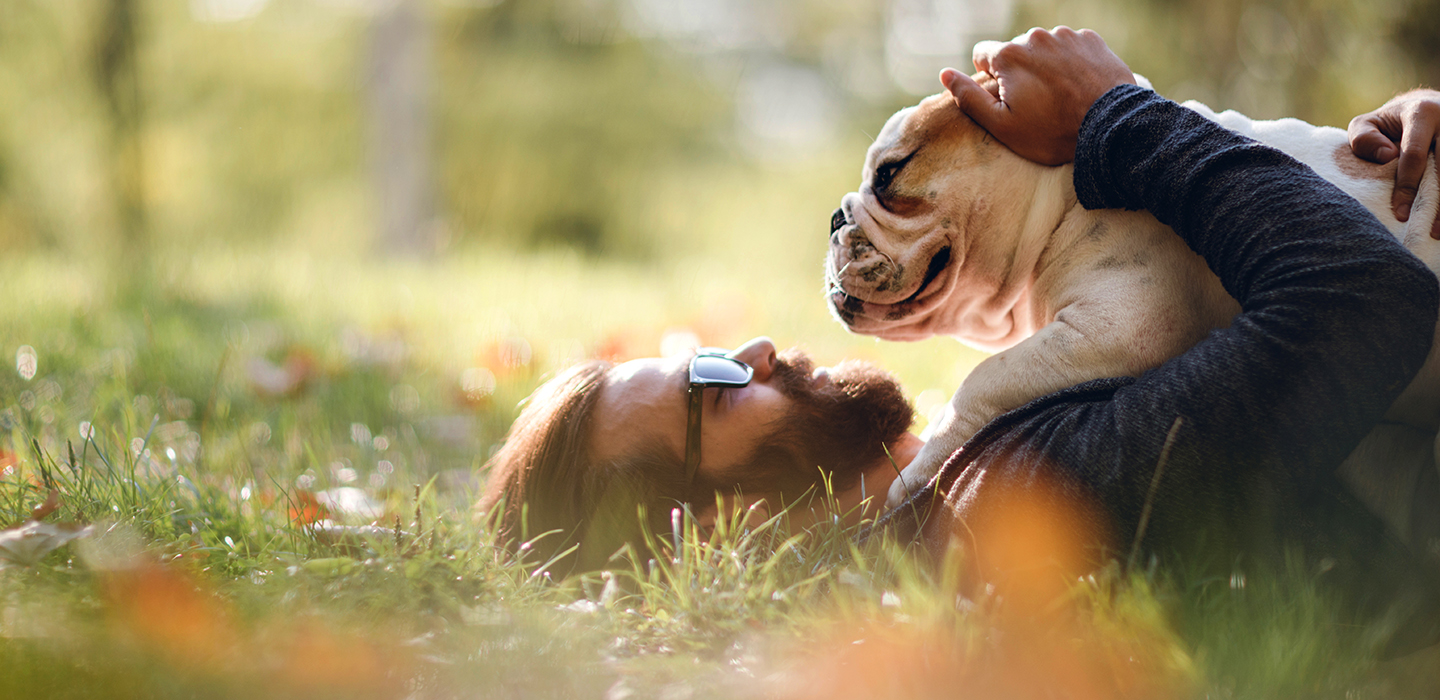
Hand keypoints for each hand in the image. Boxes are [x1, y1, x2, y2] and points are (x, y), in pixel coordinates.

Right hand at [940, 26, 1135, 165]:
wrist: (1110, 128)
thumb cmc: (1052, 132)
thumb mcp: (1002, 125)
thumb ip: (969, 97)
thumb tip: (945, 74)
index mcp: (1009, 55)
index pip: (983, 55)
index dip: (990, 78)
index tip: (1007, 99)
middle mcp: (1036, 37)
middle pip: (1015, 51)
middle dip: (1019, 72)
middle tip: (1037, 103)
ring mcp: (1066, 36)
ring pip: (1044, 48)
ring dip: (1046, 66)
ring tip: (1060, 96)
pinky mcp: (1091, 40)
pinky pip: (1071, 47)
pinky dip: (1070, 62)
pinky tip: (1079, 86)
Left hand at [1348, 89, 1439, 237]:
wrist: (1429, 105)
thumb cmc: (1391, 123)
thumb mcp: (1369, 123)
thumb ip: (1365, 138)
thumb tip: (1386, 157)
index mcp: (1421, 113)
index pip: (1414, 155)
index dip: (1408, 186)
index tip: (1401, 213)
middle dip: (1438, 201)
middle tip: (1430, 231)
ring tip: (1439, 232)